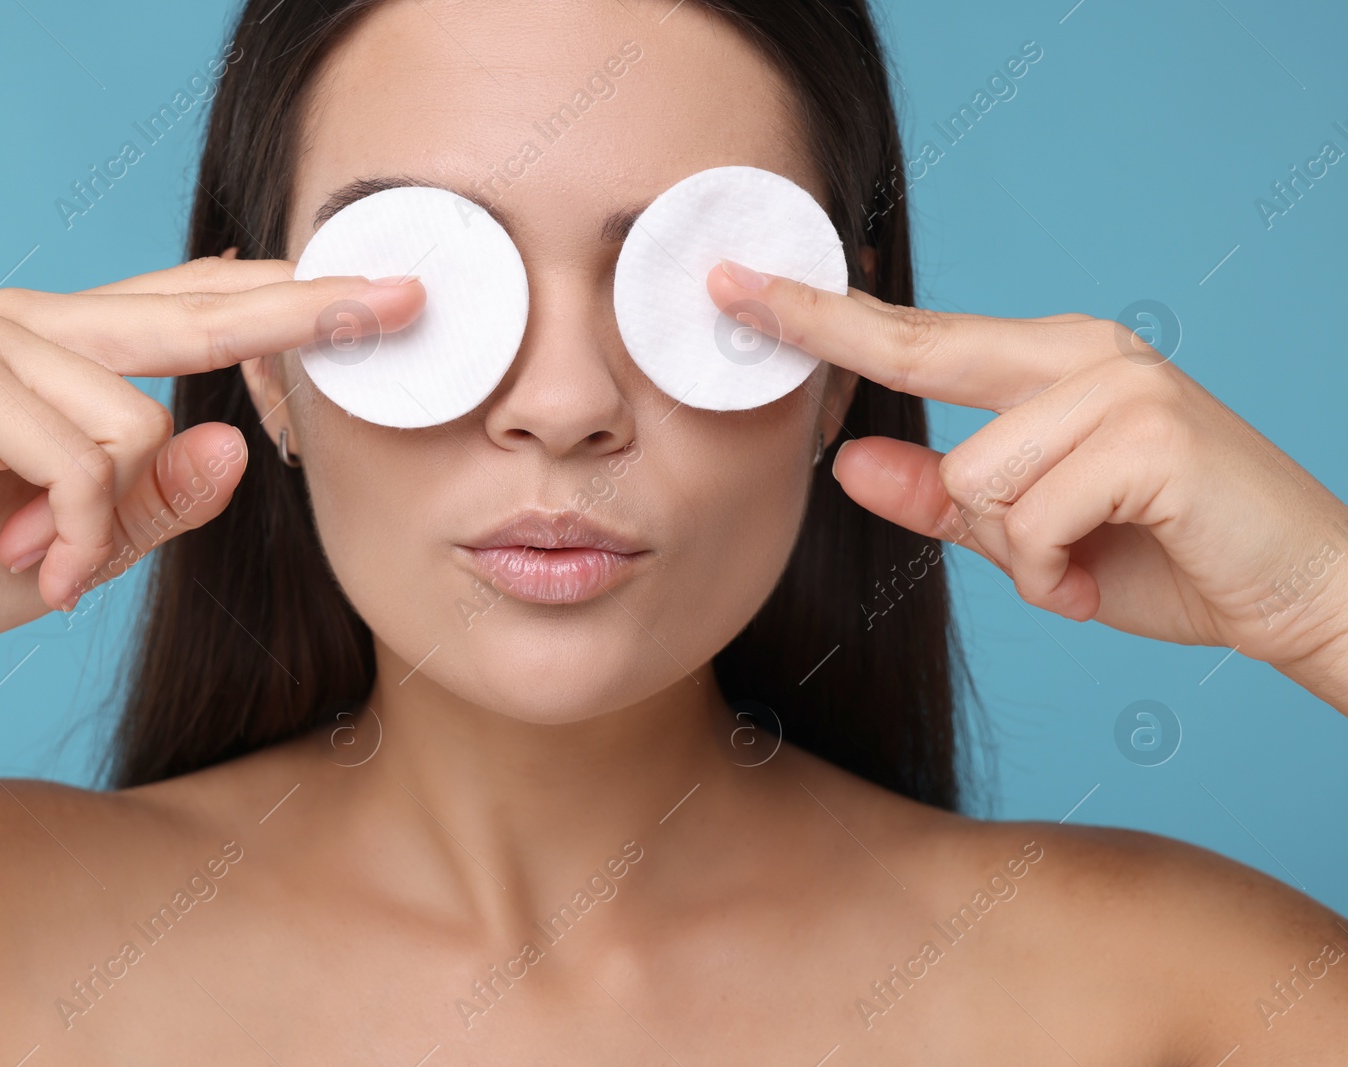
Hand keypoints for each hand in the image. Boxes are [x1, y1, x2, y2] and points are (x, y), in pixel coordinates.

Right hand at [0, 253, 424, 710]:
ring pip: (139, 415)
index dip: (297, 301)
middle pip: (202, 307)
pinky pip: (83, 457)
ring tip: (60, 562)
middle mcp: (39, 319)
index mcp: (76, 342)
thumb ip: (167, 493)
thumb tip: (241, 446)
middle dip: (309, 313)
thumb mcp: (100, 538)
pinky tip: (40, 562)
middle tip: (402, 303)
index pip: (203, 305)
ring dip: (113, 521)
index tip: (386, 298)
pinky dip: (78, 531)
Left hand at [708, 258, 1347, 703]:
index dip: (821, 313)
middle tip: (726, 283)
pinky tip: (1100, 577)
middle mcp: (1084, 355)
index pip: (918, 336)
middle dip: (819, 324)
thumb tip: (848, 464)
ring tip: (1079, 564)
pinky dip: (1055, 574)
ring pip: (979, 475)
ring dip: (1017, 551)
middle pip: (921, 348)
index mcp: (1053, 367)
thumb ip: (944, 499)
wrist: (1302, 592)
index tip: (739, 283)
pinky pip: (1033, 518)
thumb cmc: (1166, 556)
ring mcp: (1121, 385)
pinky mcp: (1151, 433)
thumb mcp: (1031, 537)